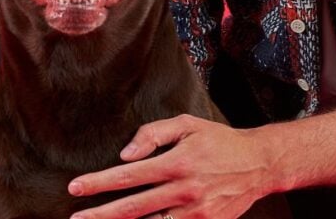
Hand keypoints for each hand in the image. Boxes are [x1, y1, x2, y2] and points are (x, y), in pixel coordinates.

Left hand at [66, 114, 274, 218]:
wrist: (259, 164)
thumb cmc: (219, 141)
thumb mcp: (187, 125)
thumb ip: (153, 135)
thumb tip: (125, 156)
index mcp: (178, 162)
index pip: (129, 175)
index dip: (99, 182)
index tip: (76, 186)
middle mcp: (185, 190)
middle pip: (133, 208)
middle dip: (100, 215)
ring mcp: (195, 213)